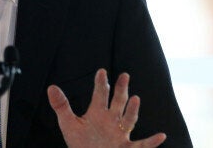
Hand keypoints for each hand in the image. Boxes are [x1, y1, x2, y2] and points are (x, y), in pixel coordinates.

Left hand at [47, 69, 166, 147]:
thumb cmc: (80, 143)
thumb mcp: (68, 123)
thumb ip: (61, 105)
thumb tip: (51, 87)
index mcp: (98, 113)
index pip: (100, 95)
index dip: (101, 84)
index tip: (101, 71)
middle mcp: (111, 121)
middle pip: (118, 102)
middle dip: (121, 90)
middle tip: (124, 75)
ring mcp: (120, 135)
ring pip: (128, 121)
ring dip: (132, 111)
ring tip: (134, 98)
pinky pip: (141, 145)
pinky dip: (151, 142)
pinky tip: (161, 136)